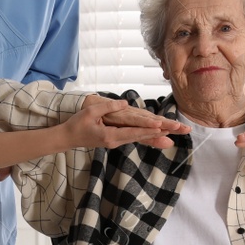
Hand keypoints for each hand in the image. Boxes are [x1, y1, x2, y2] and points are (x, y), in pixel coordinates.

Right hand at [60, 95, 189, 150]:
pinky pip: (133, 137)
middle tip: (176, 130)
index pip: (133, 132)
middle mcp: (115, 141)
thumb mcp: (91, 112)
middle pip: (141, 137)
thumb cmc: (77, 124)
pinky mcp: (114, 139)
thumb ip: (108, 107)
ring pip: (139, 138)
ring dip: (155, 135)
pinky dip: (145, 135)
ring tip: (172, 132)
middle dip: (159, 133)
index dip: (148, 129)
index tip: (163, 127)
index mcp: (110, 136)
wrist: (67, 137)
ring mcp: (116, 141)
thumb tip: (125, 102)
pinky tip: (155, 134)